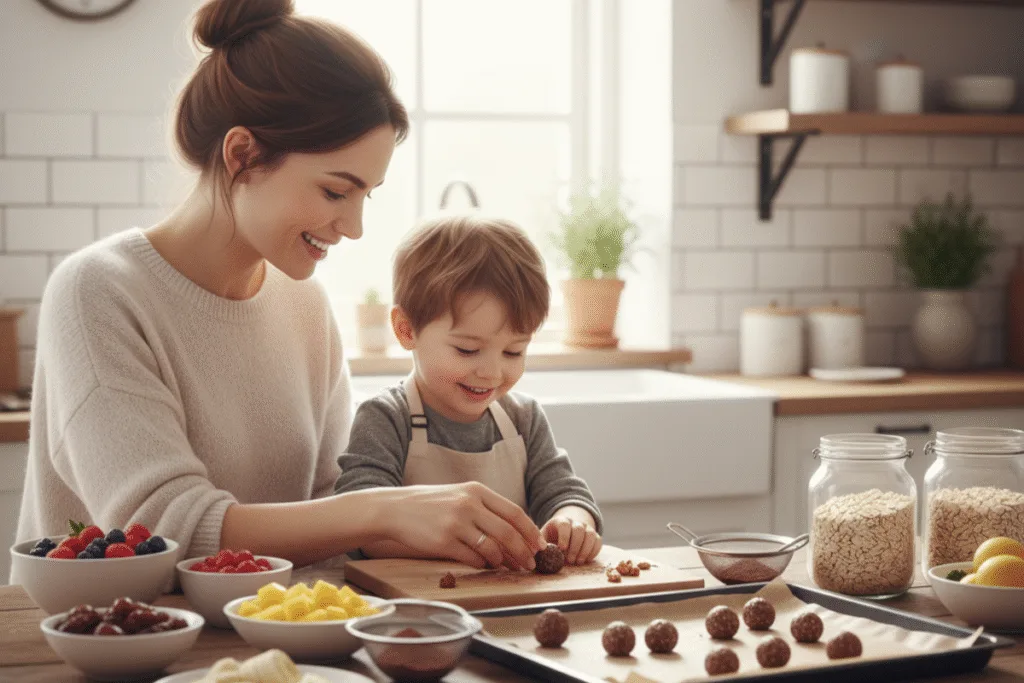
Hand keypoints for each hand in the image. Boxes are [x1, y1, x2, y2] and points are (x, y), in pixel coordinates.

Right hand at [381, 482, 546, 569]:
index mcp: (476, 491)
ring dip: (505, 561)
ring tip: (509, 568)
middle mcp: (469, 504)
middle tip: (530, 564)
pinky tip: (484, 565)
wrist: (394, 509)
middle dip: (524, 551)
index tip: (540, 546)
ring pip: (493, 548)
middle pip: (508, 532)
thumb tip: (514, 532)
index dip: (531, 531)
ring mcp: (456, 523)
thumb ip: (485, 508)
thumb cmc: (429, 505)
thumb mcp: (459, 495)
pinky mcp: (444, 542)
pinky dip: (483, 565)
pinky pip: (473, 559)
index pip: (514, 512)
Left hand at [542, 507, 601, 564]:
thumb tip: (535, 551)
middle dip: (575, 546)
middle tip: (570, 560)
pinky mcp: (594, 535)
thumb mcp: (543, 538)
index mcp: (560, 521)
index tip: (562, 549)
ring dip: (585, 550)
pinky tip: (586, 560)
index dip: (564, 536)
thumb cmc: (551, 539)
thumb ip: (539, 544)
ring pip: (590, 534)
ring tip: (578, 562)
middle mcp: (575, 522)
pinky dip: (593, 551)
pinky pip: (598, 541)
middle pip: (579, 529)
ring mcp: (586, 528)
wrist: (565, 534)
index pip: (564, 524)